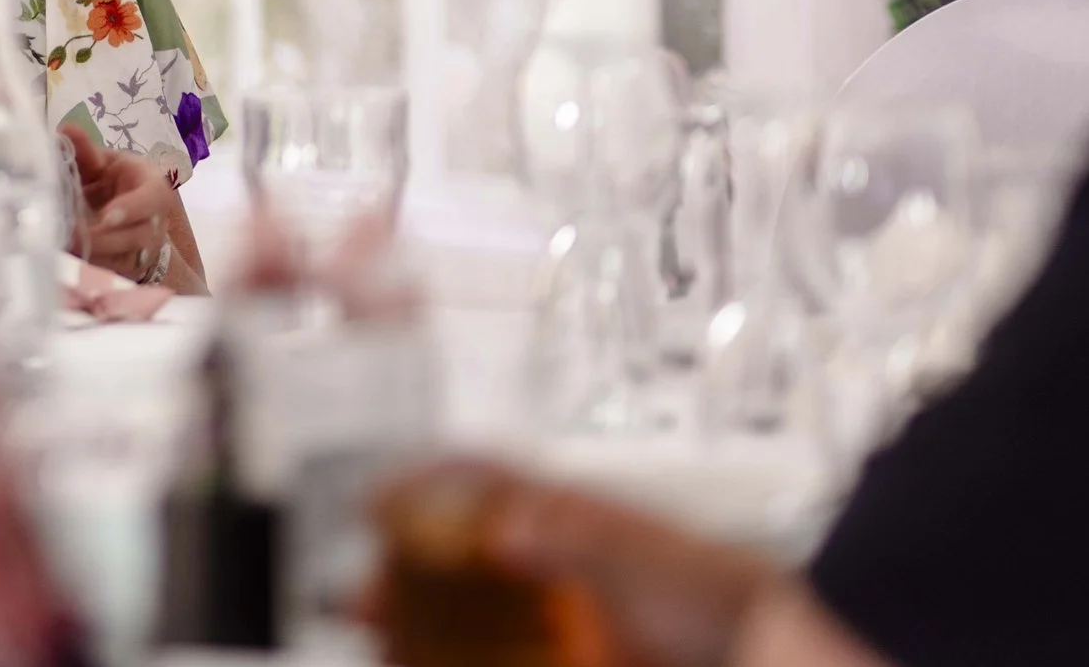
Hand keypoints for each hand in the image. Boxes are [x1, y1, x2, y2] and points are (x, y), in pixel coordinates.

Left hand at [61, 127, 200, 288]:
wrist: (125, 211)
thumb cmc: (114, 180)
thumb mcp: (102, 162)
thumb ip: (85, 151)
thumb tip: (65, 131)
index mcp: (154, 188)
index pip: (152, 199)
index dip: (132, 208)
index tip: (106, 216)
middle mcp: (155, 222)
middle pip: (137, 235)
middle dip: (104, 238)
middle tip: (71, 234)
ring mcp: (145, 250)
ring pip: (124, 260)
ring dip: (94, 255)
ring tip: (64, 246)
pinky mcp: (130, 269)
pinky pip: (112, 273)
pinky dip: (90, 267)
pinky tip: (67, 259)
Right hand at [369, 461, 787, 666]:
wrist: (768, 659)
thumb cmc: (722, 600)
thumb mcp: (644, 562)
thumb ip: (576, 542)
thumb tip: (503, 529)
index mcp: (567, 521)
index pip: (482, 482)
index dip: (425, 483)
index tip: (375, 502)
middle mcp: (555, 566)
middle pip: (460, 559)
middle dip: (405, 576)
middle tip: (361, 600)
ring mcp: (561, 621)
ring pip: (475, 619)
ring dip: (424, 630)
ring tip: (382, 645)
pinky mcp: (571, 655)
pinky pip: (500, 655)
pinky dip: (462, 659)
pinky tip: (427, 664)